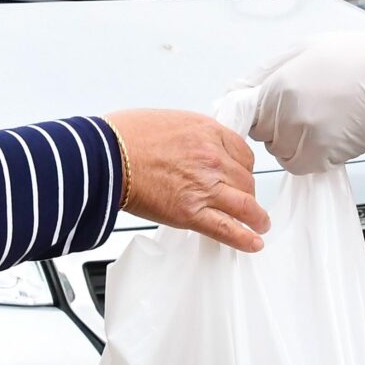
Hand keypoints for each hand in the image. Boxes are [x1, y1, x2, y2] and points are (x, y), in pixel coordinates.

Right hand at [106, 109, 269, 251]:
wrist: (104, 155)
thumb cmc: (125, 136)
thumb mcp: (170, 121)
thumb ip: (192, 136)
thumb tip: (196, 149)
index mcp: (208, 132)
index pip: (243, 153)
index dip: (244, 167)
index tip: (241, 175)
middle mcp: (212, 158)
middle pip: (245, 180)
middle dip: (246, 192)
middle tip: (244, 200)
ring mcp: (204, 187)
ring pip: (245, 205)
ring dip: (256, 217)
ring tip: (260, 224)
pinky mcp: (191, 213)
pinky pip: (227, 228)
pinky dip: (244, 238)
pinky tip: (254, 242)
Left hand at [241, 30, 364, 174]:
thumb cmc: (354, 58)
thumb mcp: (302, 50)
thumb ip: (264, 73)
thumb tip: (234, 92)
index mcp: (279, 85)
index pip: (252, 116)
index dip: (267, 114)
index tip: (283, 109)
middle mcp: (288, 112)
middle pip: (266, 136)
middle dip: (281, 129)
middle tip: (307, 113)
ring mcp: (307, 135)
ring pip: (282, 154)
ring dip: (294, 145)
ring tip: (319, 124)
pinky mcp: (326, 153)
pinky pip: (301, 166)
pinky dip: (309, 158)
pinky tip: (325, 139)